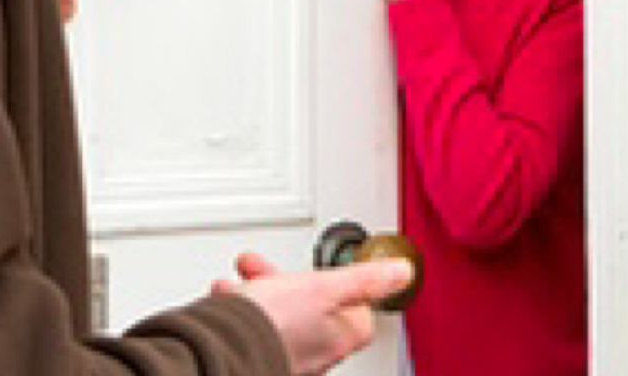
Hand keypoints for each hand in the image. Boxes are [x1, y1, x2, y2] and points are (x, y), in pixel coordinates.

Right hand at [211, 252, 412, 375]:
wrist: (224, 345)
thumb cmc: (275, 320)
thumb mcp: (326, 286)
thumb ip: (365, 280)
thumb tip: (403, 272)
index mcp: (341, 336)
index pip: (361, 314)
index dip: (348, 288)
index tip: (335, 274)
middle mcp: (319, 353)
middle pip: (317, 311)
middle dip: (295, 282)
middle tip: (278, 270)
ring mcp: (289, 356)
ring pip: (284, 316)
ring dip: (266, 291)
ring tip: (247, 277)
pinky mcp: (260, 355)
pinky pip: (258, 327)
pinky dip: (246, 309)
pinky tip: (230, 298)